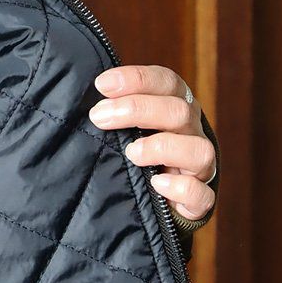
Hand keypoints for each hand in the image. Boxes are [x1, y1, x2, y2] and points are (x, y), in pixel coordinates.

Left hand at [88, 65, 215, 221]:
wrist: (150, 203)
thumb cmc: (131, 156)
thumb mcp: (120, 129)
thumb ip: (108, 112)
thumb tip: (80, 97)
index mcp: (173, 109)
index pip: (167, 82)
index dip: (137, 79)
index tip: (102, 84)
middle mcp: (190, 134)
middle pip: (180, 111)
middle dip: (138, 108)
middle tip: (99, 117)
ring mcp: (197, 169)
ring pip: (199, 150)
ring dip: (162, 147)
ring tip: (131, 153)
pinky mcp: (198, 201)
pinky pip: (201, 195)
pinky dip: (182, 188)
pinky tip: (157, 184)